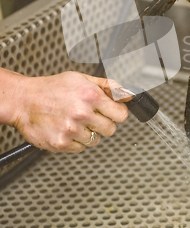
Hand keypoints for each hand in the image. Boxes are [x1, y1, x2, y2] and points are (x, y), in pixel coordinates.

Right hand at [10, 71, 129, 152]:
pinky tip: (66, 128)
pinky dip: (75, 141)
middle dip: (103, 123)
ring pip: (96, 140)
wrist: (24, 100)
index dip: (117, 113)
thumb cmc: (52, 88)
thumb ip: (108, 86)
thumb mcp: (82, 79)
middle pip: (111, 130)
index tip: (111, 112)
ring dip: (88, 133)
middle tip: (90, 116)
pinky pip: (81, 148)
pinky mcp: (62, 144)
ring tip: (74, 121)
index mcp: (90, 96)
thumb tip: (128, 94)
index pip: (121, 115)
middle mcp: (82, 113)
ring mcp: (72, 130)